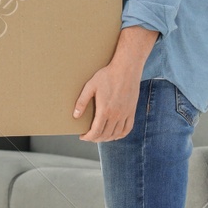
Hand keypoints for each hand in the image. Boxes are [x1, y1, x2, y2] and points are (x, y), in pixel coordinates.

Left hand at [73, 26, 156, 141]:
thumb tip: (75, 115)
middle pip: (105, 135)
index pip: (96, 132)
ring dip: (106, 138)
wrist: (126, 69)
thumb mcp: (90, 86)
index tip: (83, 136)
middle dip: (95, 139)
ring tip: (99, 136)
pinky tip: (115, 135)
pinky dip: (120, 135)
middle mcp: (116, 115)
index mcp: (105, 110)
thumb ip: (82, 102)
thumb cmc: (107, 75)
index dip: (88, 137)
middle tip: (89, 136)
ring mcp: (125, 114)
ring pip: (116, 134)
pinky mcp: (132, 111)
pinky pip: (127, 129)